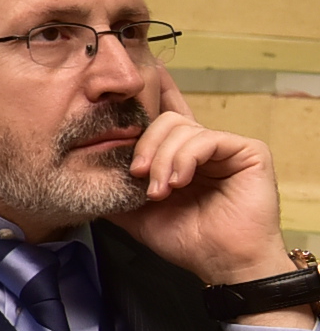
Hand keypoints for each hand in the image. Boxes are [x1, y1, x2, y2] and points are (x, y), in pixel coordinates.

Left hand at [106, 72, 304, 303]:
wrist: (220, 263)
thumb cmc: (185, 239)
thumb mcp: (135, 211)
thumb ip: (113, 187)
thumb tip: (81, 173)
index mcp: (179, 155)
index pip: (166, 114)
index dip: (155, 90)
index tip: (143, 67)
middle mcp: (203, 145)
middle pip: (164, 119)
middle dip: (145, 146)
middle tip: (139, 176)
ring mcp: (226, 146)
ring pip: (181, 127)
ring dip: (163, 160)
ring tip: (161, 191)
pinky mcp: (248, 151)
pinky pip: (206, 137)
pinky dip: (185, 158)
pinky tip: (179, 181)